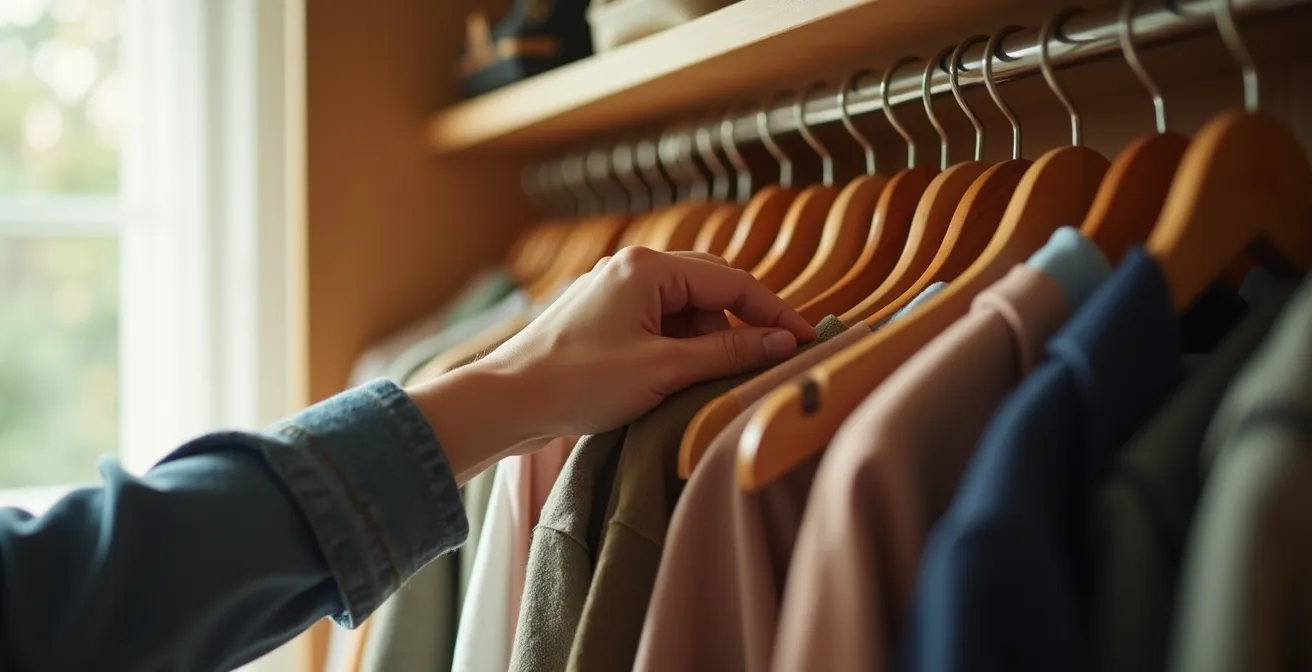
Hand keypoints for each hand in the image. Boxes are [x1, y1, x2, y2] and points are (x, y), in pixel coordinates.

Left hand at [408, 248, 814, 482]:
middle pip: (711, 289)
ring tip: (715, 381)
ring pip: (685, 309)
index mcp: (648, 268)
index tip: (808, 338)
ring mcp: (614, 291)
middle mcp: (632, 268)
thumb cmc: (578, 383)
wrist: (506, 402)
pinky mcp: (603, 317)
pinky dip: (680, 347)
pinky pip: (659, 323)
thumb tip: (781, 342)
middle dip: (742, 326)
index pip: (733, 282)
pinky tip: (683, 379)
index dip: (775, 312)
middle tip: (772, 361)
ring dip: (708, 341)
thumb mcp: (664, 370)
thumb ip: (727, 353)